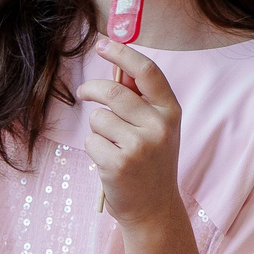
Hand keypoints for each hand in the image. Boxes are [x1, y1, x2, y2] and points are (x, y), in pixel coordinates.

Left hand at [76, 38, 182, 228]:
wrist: (154, 210)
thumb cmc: (150, 164)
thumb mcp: (158, 130)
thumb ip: (142, 101)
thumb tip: (115, 67)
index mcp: (170, 112)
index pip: (147, 71)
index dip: (123, 53)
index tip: (103, 44)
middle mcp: (159, 127)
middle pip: (113, 91)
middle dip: (91, 89)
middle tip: (83, 93)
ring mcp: (140, 146)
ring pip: (98, 118)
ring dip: (97, 129)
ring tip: (112, 146)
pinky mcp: (119, 164)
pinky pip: (91, 141)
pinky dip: (94, 149)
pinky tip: (109, 163)